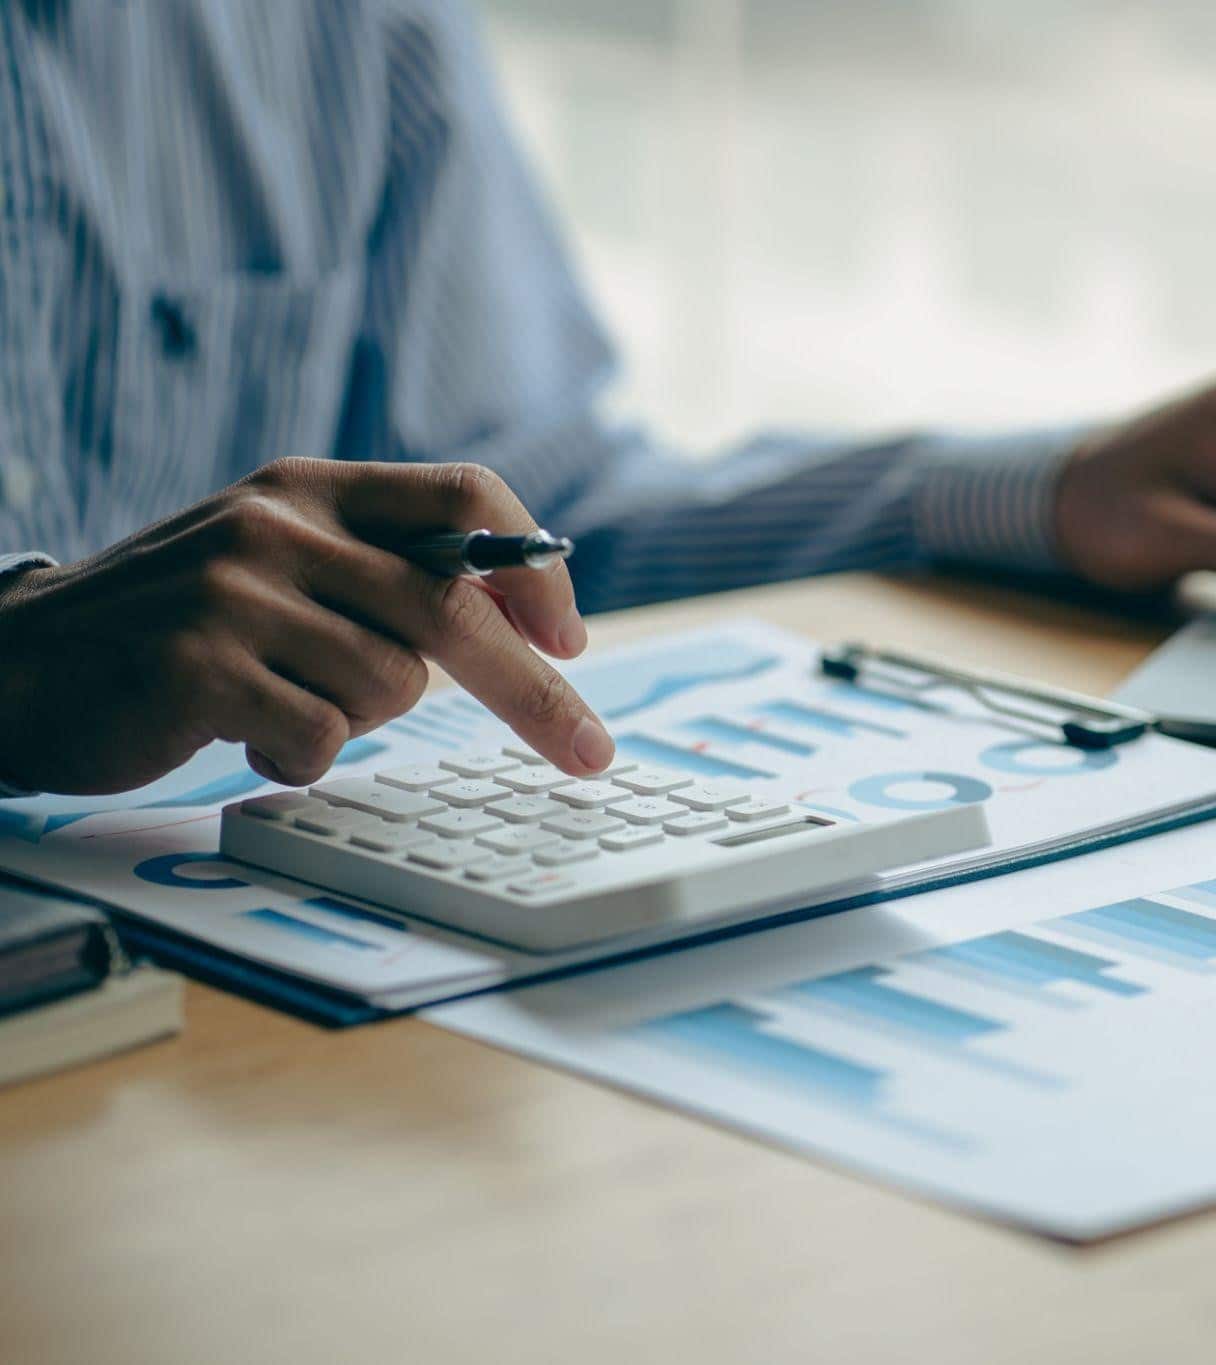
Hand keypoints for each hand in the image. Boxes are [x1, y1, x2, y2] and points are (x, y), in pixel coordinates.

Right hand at [0, 459, 614, 795]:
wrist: (20, 664)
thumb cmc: (179, 626)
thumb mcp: (279, 565)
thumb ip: (383, 573)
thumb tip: (523, 616)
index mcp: (311, 488)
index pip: (466, 495)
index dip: (536, 566)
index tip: (571, 638)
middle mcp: (278, 524)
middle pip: (455, 607)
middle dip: (533, 691)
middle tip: (587, 751)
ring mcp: (234, 592)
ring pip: (391, 686)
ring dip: (358, 719)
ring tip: (282, 700)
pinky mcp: (197, 666)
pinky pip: (320, 737)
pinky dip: (299, 756)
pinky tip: (242, 731)